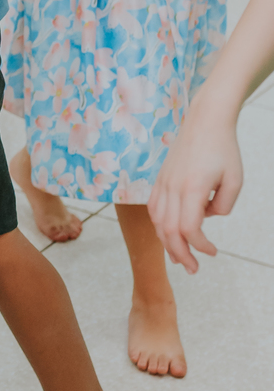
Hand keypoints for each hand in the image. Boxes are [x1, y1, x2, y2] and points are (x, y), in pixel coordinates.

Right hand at [148, 116, 242, 273]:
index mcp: (192, 188)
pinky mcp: (160, 179)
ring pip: (158, 222)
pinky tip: (168, 234)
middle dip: (180, 254)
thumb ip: (224, 205)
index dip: (199, 246)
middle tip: (193, 269)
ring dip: (167, 243)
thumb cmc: (223, 148)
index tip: (213, 252)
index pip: (189, 228)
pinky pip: (154, 209)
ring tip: (179, 258)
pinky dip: (159, 226)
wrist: (205, 121)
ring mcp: (163, 183)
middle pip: (169, 231)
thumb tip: (208, 217)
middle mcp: (173, 187)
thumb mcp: (235, 179)